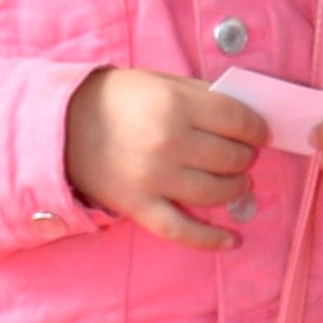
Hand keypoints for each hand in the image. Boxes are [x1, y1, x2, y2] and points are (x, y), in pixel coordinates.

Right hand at [65, 67, 267, 248]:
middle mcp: (168, 143)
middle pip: (231, 158)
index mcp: (176, 105)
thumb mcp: (162, 82)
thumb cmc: (118, 99)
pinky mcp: (139, 207)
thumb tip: (246, 116)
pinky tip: (232, 241)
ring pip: (215, 194)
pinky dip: (210, 240)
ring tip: (236, 183)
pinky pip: (182, 231)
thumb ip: (203, 96)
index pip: (238, 122)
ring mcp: (154, 179)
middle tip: (243, 155)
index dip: (257, 129)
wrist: (62, 125)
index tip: (259, 133)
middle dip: (245, 158)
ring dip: (235, 189)